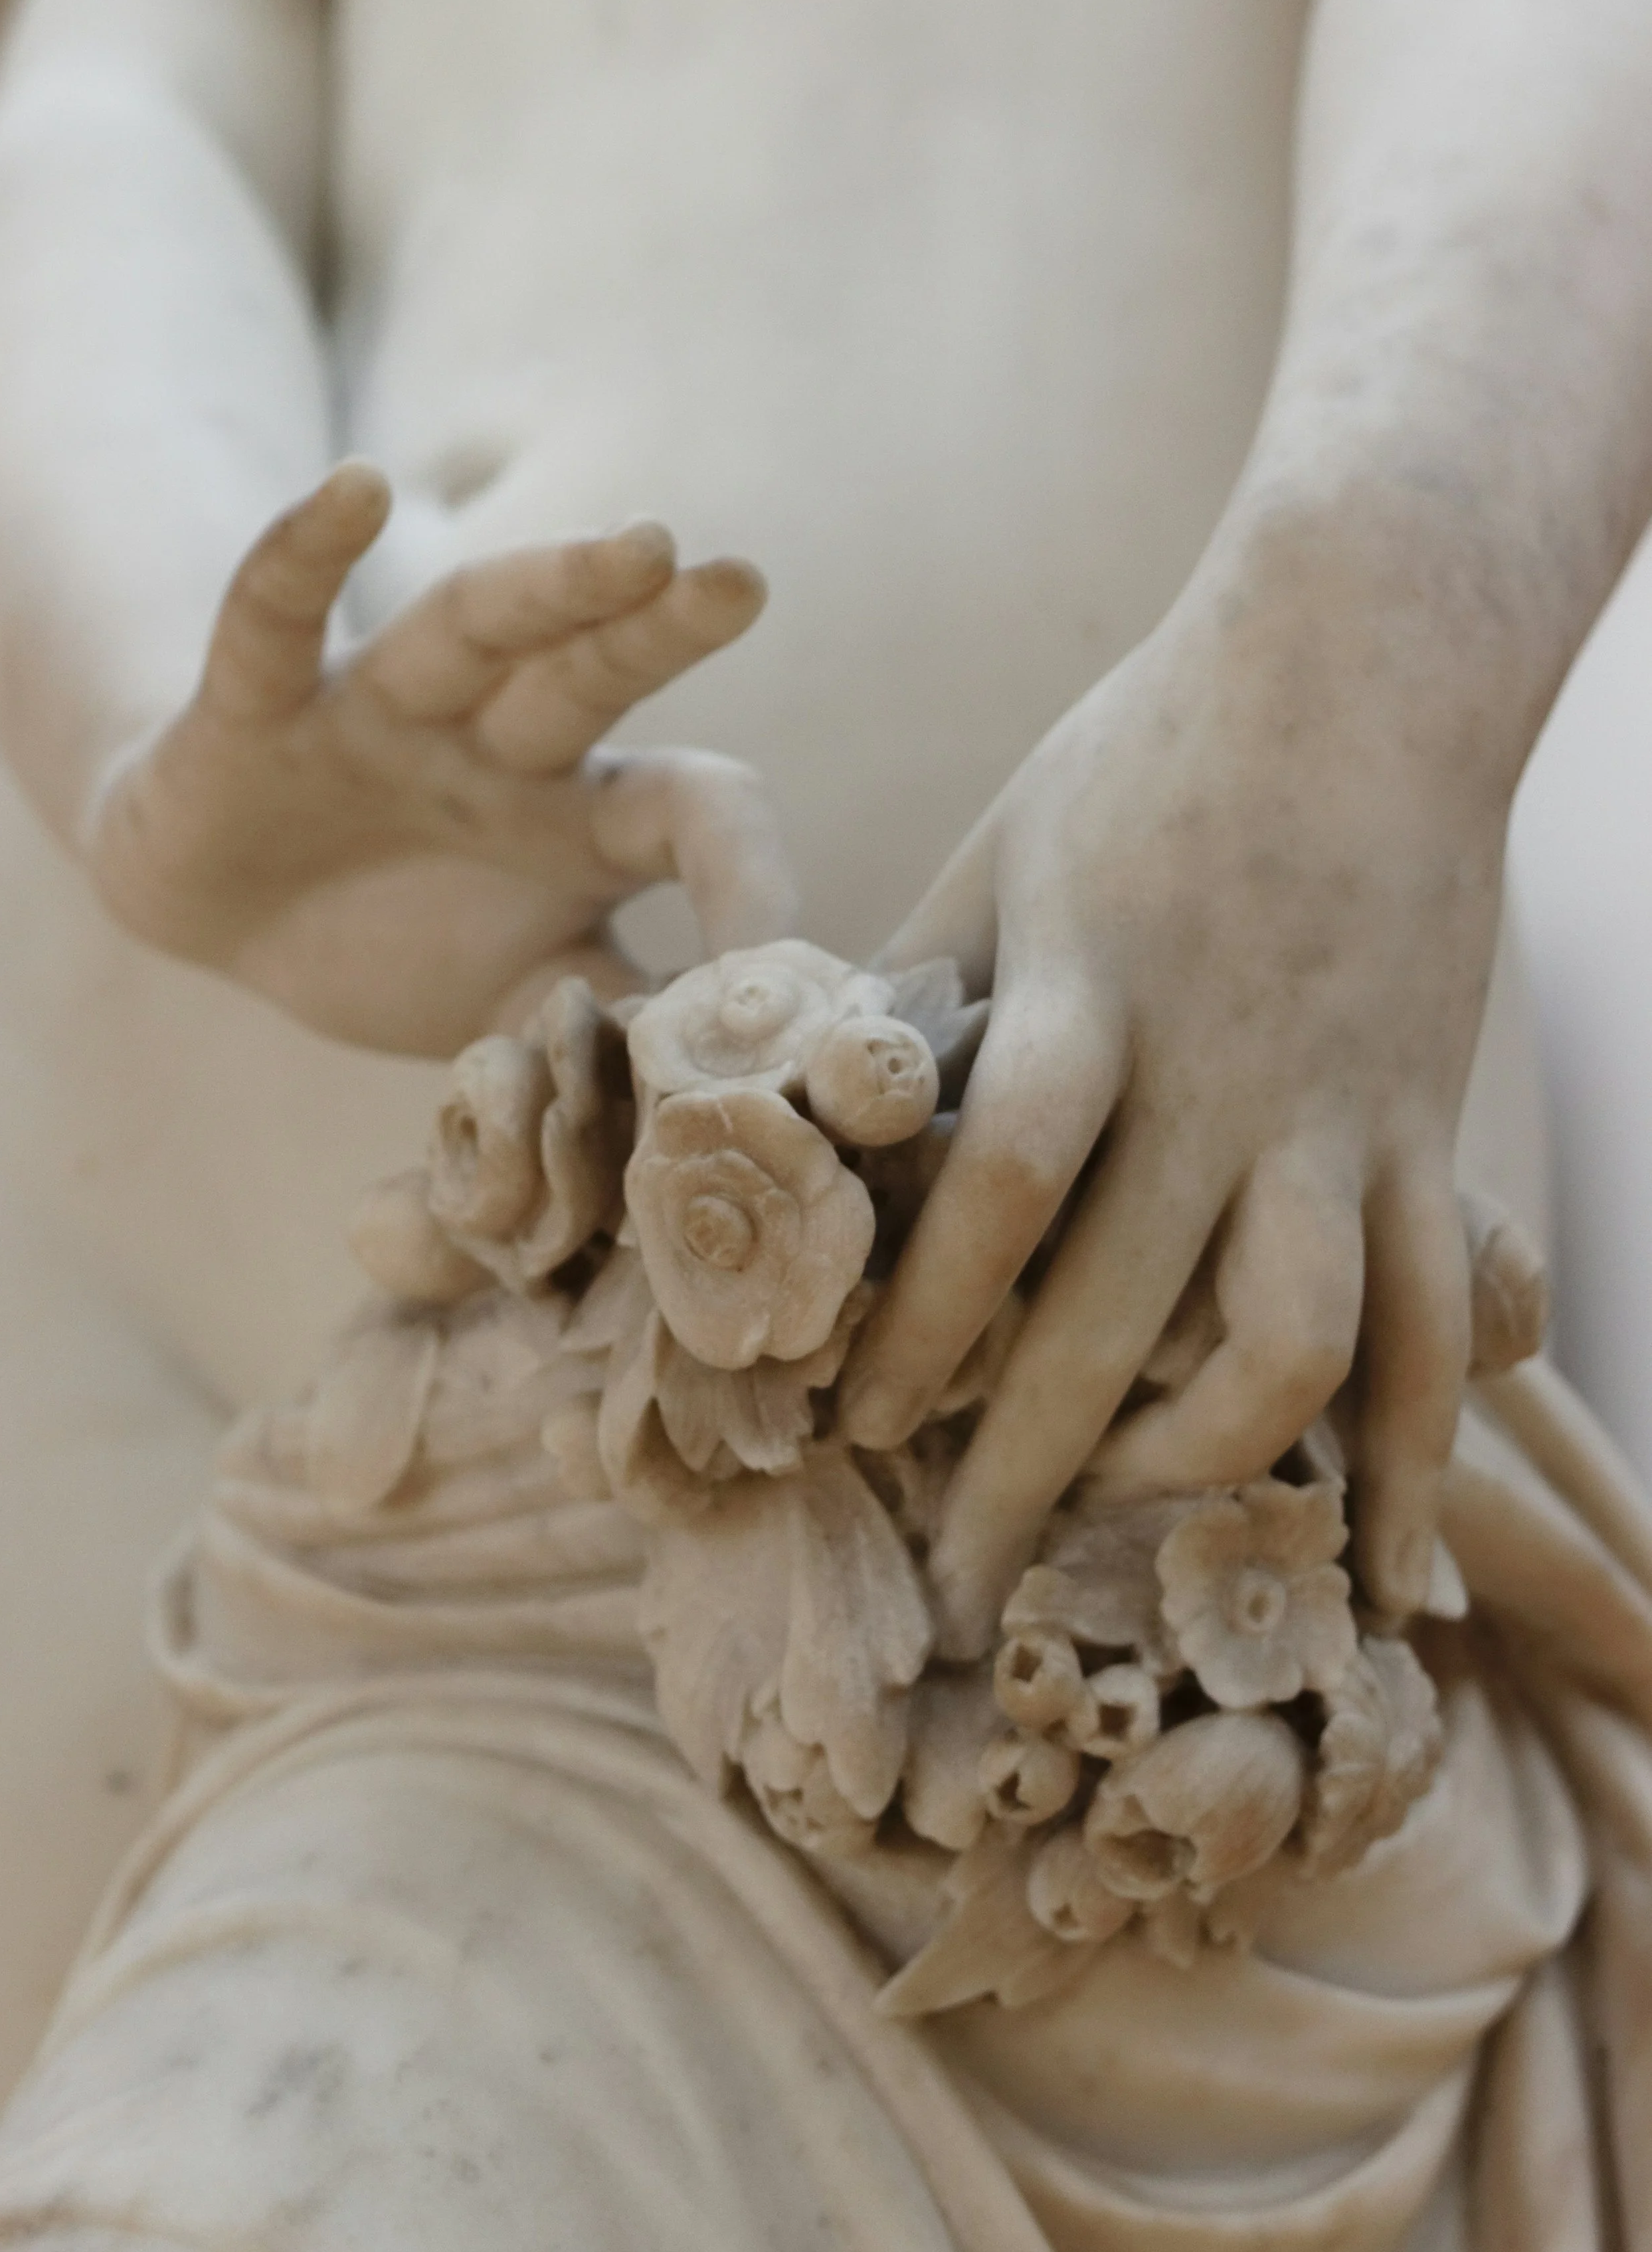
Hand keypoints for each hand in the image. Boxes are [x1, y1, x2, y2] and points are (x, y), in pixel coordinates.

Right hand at [87, 463, 794, 1053]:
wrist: (233, 913)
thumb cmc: (403, 942)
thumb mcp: (520, 1002)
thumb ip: (620, 1026)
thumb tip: (746, 1083)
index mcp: (583, 820)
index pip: (690, 816)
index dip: (743, 879)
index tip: (795, 959)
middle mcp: (501, 746)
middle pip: (598, 676)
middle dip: (669, 629)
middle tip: (743, 585)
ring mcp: (384, 713)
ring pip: (473, 627)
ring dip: (552, 584)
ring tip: (645, 544)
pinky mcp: (261, 705)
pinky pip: (277, 617)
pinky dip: (306, 551)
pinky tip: (357, 489)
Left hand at [842, 573, 1503, 1655]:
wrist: (1370, 660)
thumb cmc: (1151, 754)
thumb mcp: (1003, 854)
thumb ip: (919, 993)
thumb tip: (812, 1123)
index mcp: (1090, 992)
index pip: (997, 1189)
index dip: (921, 1327)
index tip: (853, 1428)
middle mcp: (1221, 1072)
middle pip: (1120, 1310)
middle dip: (1027, 1467)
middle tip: (953, 1591)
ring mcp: (1341, 1111)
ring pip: (1297, 1340)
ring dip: (1203, 1462)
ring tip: (1128, 1526)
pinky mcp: (1428, 1131)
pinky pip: (1438, 1327)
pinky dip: (1423, 1466)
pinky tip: (1392, 1582)